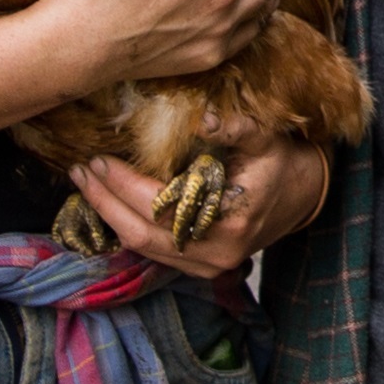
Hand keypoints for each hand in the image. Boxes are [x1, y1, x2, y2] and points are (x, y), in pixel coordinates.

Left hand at [73, 136, 331, 280]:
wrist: (304, 196)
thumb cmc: (281, 163)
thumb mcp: (265, 138)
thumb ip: (235, 127)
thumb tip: (202, 117)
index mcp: (230, 220)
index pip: (159, 205)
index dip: (123, 184)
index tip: (98, 159)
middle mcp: (215, 252)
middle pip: (141, 233)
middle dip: (104, 202)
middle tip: (80, 171)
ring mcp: (207, 265)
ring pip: (142, 247)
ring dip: (109, 216)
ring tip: (86, 184)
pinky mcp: (200, 266)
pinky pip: (153, 251)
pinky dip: (127, 227)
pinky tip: (109, 204)